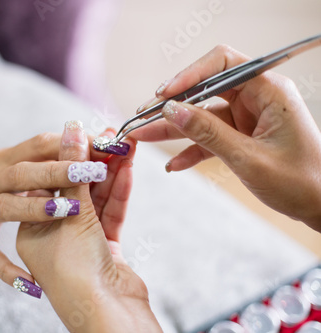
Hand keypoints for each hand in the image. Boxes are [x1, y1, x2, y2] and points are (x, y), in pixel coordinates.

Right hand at [0, 132, 112, 290]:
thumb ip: (33, 157)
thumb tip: (77, 140)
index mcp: (0, 161)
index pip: (38, 145)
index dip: (71, 142)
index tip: (105, 142)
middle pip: (25, 172)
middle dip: (61, 169)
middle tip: (98, 169)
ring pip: (9, 207)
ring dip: (40, 208)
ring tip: (74, 210)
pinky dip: (10, 273)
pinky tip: (34, 286)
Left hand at [17, 121, 160, 331]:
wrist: (104, 316)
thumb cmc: (72, 271)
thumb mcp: (70, 214)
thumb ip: (72, 171)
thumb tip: (71, 130)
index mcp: (30, 228)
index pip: (47, 181)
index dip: (67, 156)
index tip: (85, 134)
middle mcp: (53, 234)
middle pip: (74, 188)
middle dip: (93, 162)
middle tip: (110, 137)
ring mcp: (80, 242)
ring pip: (95, 200)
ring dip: (110, 173)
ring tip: (125, 146)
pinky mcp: (104, 250)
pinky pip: (110, 215)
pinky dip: (119, 194)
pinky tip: (128, 171)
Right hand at [131, 45, 320, 228]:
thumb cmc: (301, 181)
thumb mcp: (248, 157)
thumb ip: (208, 133)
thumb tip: (173, 112)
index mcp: (268, 90)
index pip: (222, 63)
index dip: (190, 74)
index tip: (165, 94)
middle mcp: (256, 98)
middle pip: (205, 89)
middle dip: (173, 104)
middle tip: (144, 116)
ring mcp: (246, 118)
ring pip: (201, 115)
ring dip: (173, 128)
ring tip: (143, 136)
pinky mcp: (240, 137)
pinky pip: (208, 137)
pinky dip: (190, 150)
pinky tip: (173, 163)